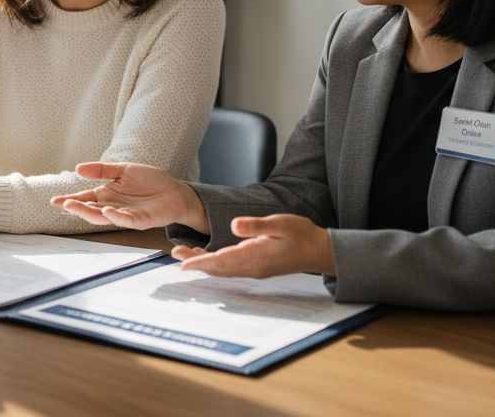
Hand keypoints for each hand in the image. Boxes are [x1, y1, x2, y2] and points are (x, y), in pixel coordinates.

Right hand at [49, 162, 206, 232]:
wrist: (175, 191)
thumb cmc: (150, 181)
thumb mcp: (123, 170)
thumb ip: (102, 170)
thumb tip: (78, 168)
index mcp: (108, 195)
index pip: (85, 198)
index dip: (70, 200)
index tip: (54, 200)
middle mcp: (114, 207)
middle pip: (91, 210)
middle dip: (76, 208)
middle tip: (62, 204)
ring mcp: (126, 215)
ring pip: (104, 217)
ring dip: (90, 213)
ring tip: (76, 206)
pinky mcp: (141, 220)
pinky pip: (127, 220)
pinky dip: (116, 216)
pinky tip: (107, 210)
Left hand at [172, 214, 335, 278]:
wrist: (319, 251)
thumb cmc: (302, 234)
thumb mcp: (280, 223)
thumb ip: (256, 225)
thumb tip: (234, 226)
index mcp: (256, 256)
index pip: (222, 260)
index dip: (201, 262)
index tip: (184, 263)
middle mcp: (252, 267)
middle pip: (218, 268)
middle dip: (196, 263)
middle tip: (175, 256)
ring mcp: (254, 270)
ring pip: (223, 270)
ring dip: (203, 265)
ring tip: (184, 257)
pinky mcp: (257, 268)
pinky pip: (231, 270)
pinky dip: (216, 265)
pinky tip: (207, 259)